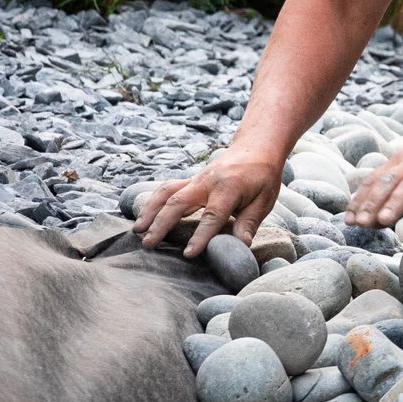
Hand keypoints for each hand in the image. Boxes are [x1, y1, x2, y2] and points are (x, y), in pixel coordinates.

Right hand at [134, 147, 283, 256]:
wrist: (256, 148)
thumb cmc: (262, 177)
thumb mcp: (265, 199)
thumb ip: (249, 222)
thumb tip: (242, 245)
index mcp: (229, 188)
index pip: (213, 215)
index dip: (200, 235)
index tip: (188, 254)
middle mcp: (207, 182)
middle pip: (179, 202)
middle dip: (162, 224)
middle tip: (148, 244)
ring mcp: (196, 179)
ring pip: (166, 193)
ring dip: (150, 211)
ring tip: (137, 231)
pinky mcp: (190, 180)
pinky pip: (167, 189)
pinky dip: (152, 201)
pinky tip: (143, 216)